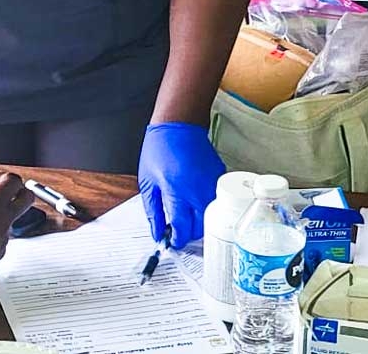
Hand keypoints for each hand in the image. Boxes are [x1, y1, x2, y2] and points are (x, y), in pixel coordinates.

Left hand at [138, 122, 225, 246]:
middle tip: (176, 229)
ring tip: (185, 215)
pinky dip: (207, 207)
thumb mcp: (147, 181)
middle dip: (188, 233)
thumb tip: (157, 232)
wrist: (179, 125)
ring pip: (211, 218)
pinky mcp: (219, 178)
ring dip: (199, 222)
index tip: (171, 241)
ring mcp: (211, 185)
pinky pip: (216, 202)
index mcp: (176, 191)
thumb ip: (152, 210)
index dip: (176, 240)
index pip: (182, 228)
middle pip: (200, 228)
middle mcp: (197, 190)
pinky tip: (194, 200)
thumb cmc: (160, 149)